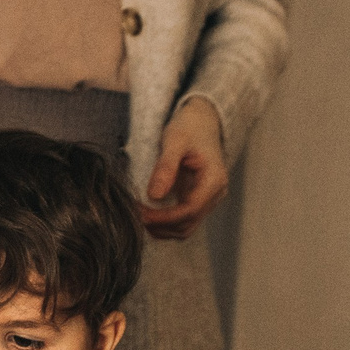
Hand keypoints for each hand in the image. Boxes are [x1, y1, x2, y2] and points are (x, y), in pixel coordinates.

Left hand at [142, 95, 227, 240]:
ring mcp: (208, 199)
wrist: (202, 121)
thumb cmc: (189, 127)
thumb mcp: (174, 141)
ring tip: (139, 215)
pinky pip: (183, 219)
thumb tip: (154, 196)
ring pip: (186, 227)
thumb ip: (165, 167)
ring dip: (162, 228)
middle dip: (160, 225)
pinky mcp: (198, 199)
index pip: (189, 210)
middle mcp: (215, 194)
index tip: (140, 214)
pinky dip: (166, 223)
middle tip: (134, 214)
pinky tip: (148, 215)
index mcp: (214, 180)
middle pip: (188, 224)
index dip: (163, 218)